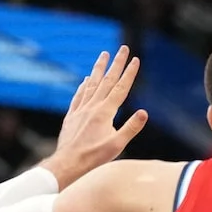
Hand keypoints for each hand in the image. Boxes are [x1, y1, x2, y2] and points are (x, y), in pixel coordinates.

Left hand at [44, 46, 148, 187]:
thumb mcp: (117, 145)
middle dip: (116, 63)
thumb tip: (144, 112)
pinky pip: (79, 95)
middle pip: (107, 80)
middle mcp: (93, 107)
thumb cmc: (94, 157)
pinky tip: (86, 79)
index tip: (135, 59)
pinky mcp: (72, 116)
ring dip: (99, 69)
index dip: (129, 73)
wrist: (67, 163)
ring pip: (92, 84)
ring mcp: (81, 110)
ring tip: (103, 55)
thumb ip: (131, 128)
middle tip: (122, 48)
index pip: (121, 88)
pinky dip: (84, 85)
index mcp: (105, 112)